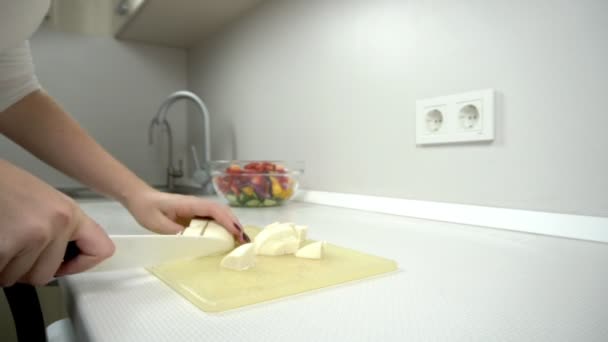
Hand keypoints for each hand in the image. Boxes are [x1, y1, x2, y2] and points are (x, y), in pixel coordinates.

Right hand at [0, 160, 114, 285]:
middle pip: (47, 275)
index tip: (65, 264)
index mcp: (70, 213)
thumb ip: (61, 229)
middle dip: (27, 269)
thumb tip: (67, 258)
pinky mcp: (5, 247)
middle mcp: (56, 225)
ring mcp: (31, 237)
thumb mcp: (46, 202)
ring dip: (5, 267)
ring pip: (19, 278)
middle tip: (16, 248)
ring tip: (3, 239)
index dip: (80, 264)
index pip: (100, 250)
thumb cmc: (5, 187)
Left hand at [123, 188, 248, 242]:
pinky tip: (226, 237)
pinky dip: (223, 227)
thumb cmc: (147, 209)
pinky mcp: (195, 213)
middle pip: (222, 211)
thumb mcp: (157, 223)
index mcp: (190, 204)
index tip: (237, 233)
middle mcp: (197, 204)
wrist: (140, 199)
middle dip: (235, 225)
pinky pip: (213, 218)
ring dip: (232, 226)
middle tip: (245, 241)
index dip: (227, 221)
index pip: (214, 210)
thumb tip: (194, 240)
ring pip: (220, 214)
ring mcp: (197, 208)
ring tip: (240, 241)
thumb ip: (175, 231)